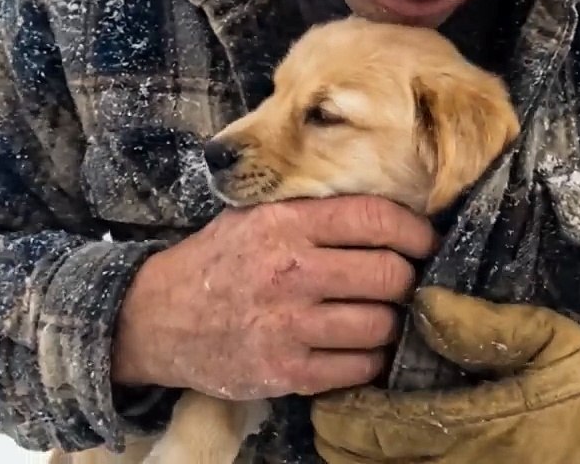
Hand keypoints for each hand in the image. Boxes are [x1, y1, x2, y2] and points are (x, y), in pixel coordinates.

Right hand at [110, 195, 438, 399]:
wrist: (154, 318)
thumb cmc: (217, 261)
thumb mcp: (253, 214)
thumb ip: (312, 208)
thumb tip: (388, 208)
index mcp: (285, 224)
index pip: (376, 219)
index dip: (415, 231)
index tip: (425, 241)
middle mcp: (289, 272)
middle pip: (389, 275)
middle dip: (407, 279)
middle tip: (404, 282)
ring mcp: (287, 326)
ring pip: (380, 324)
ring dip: (391, 322)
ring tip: (380, 315)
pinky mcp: (284, 371)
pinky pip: (357, 367)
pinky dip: (369, 359)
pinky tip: (358, 347)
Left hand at [311, 286, 579, 463]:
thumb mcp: (546, 336)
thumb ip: (480, 325)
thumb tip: (422, 304)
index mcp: (482, 427)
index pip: (386, 430)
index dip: (345, 417)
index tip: (325, 400)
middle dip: (341, 446)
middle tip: (327, 420)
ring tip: (348, 442)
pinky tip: (392, 459)